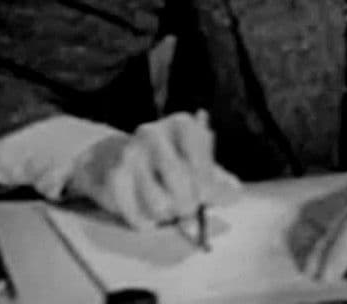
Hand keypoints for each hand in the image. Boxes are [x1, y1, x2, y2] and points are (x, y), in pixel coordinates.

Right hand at [65, 111, 242, 228]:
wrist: (112, 155)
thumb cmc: (168, 160)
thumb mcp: (197, 161)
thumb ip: (221, 179)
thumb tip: (235, 194)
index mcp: (182, 124)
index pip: (203, 164)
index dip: (210, 188)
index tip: (208, 198)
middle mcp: (153, 133)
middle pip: (182, 185)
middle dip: (189, 204)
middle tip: (188, 206)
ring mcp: (129, 155)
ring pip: (160, 205)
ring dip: (167, 214)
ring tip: (166, 204)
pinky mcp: (112, 178)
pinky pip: (138, 216)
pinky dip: (146, 221)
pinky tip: (146, 209)